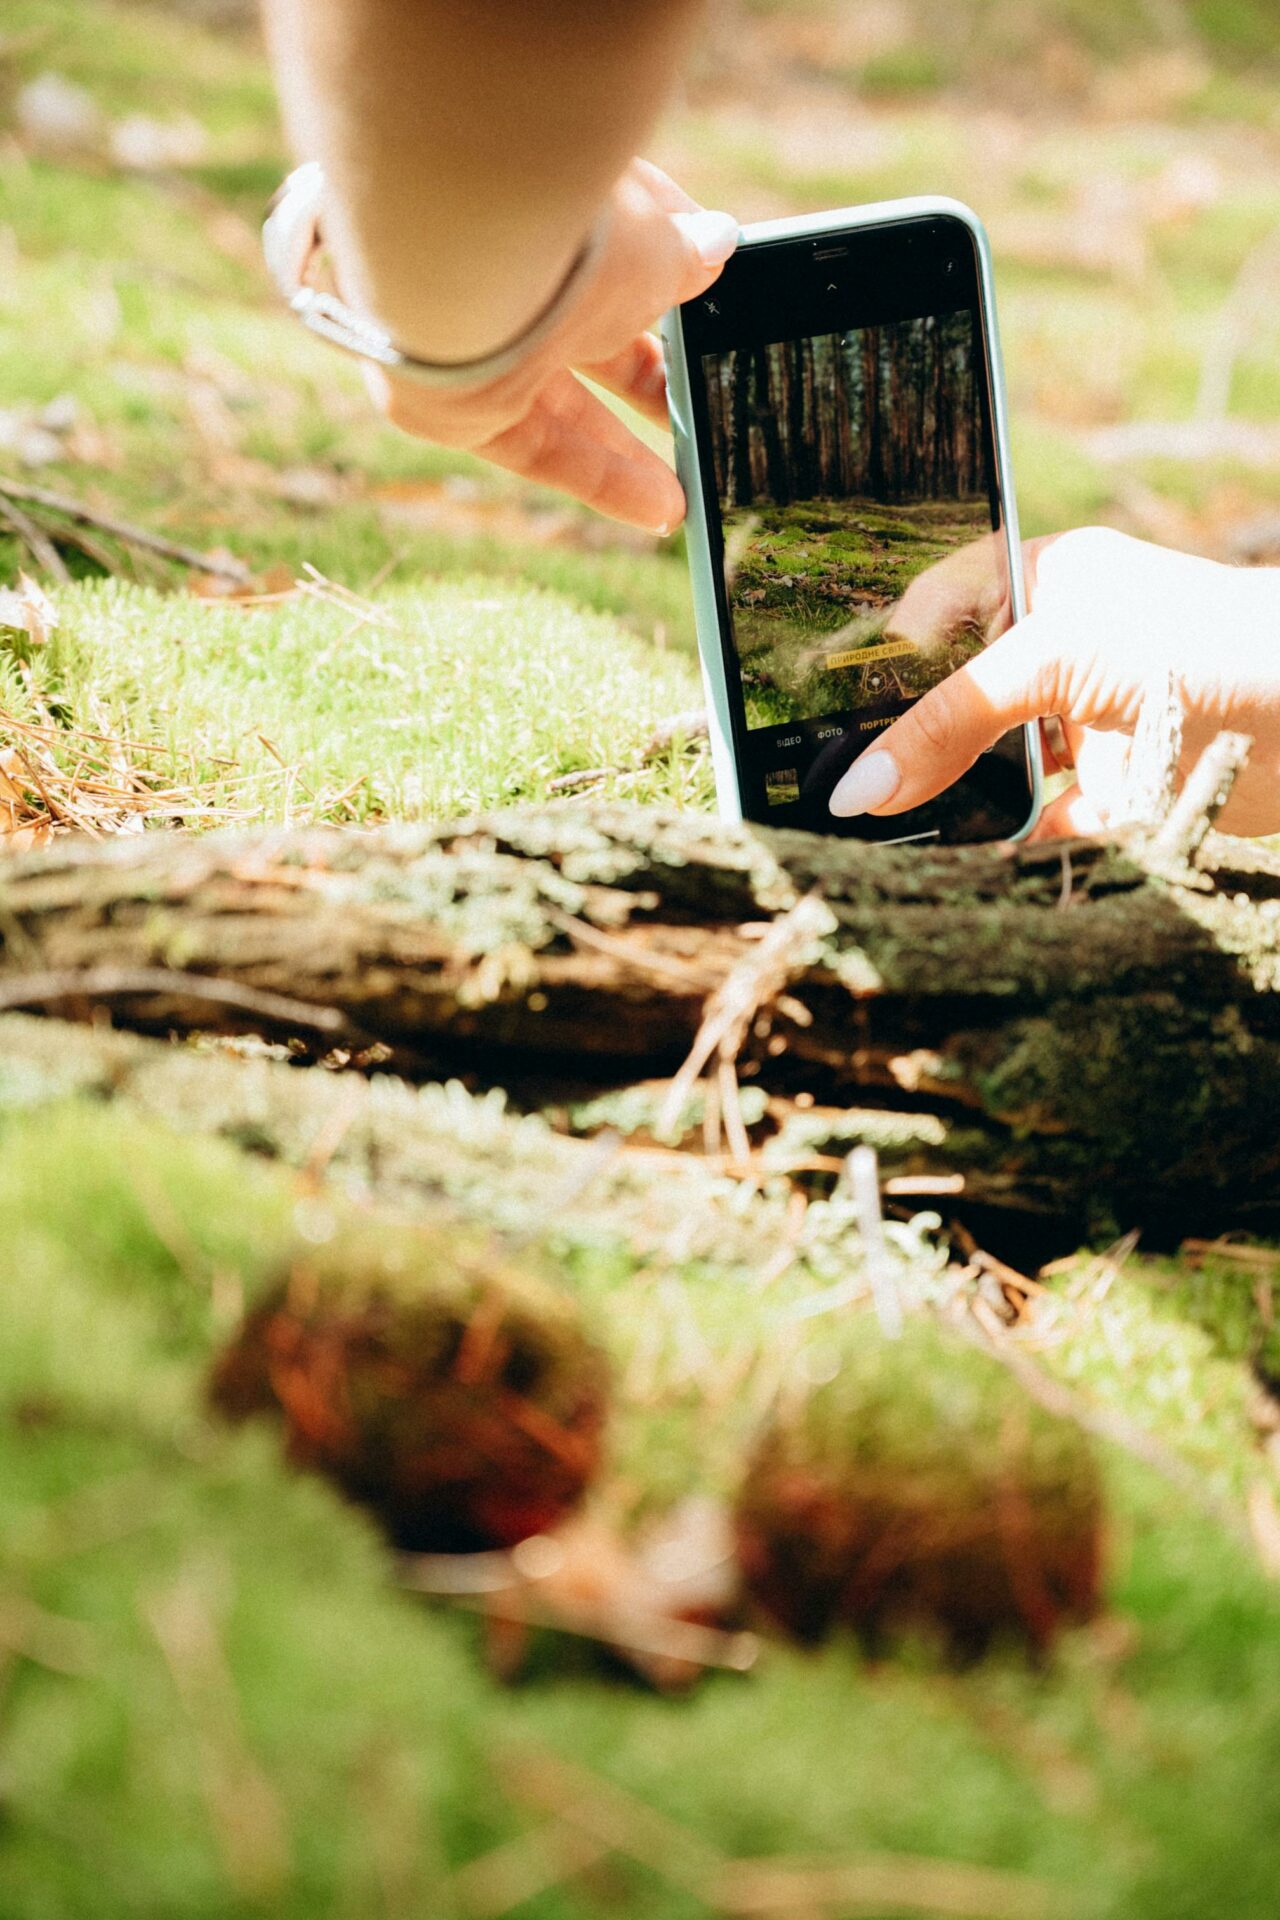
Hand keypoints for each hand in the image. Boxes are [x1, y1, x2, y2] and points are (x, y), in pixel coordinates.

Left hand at [364, 159, 737, 533]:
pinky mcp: (451, 406)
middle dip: (647, 368)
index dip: (665, 264)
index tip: (706, 284)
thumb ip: (680, 254)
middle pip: (584, 329)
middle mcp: (500, 266)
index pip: (612, 239)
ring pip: (560, 401)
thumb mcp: (648, 242)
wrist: (455, 251)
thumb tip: (717, 242)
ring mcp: (472, 337)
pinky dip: (600, 475)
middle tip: (697, 395)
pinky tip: (661, 506)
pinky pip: (536, 450)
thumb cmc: (561, 224)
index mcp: (543, 202)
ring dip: (628, 443)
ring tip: (689, 480)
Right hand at [829, 526, 1279, 839]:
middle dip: (902, 747)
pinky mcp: (1112, 793)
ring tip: (878, 836)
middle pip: (952, 703)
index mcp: (1039, 584)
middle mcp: (1057, 652)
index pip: (928, 615)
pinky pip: (1033, 828)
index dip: (873, 665)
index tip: (817, 719)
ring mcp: (1083, 725)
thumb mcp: (1054, 661)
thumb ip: (949, 721)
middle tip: (839, 791)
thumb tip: (858, 787)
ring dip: (944, 803)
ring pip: (986, 771)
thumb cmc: (1204, 643)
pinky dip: (999, 849)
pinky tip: (952, 865)